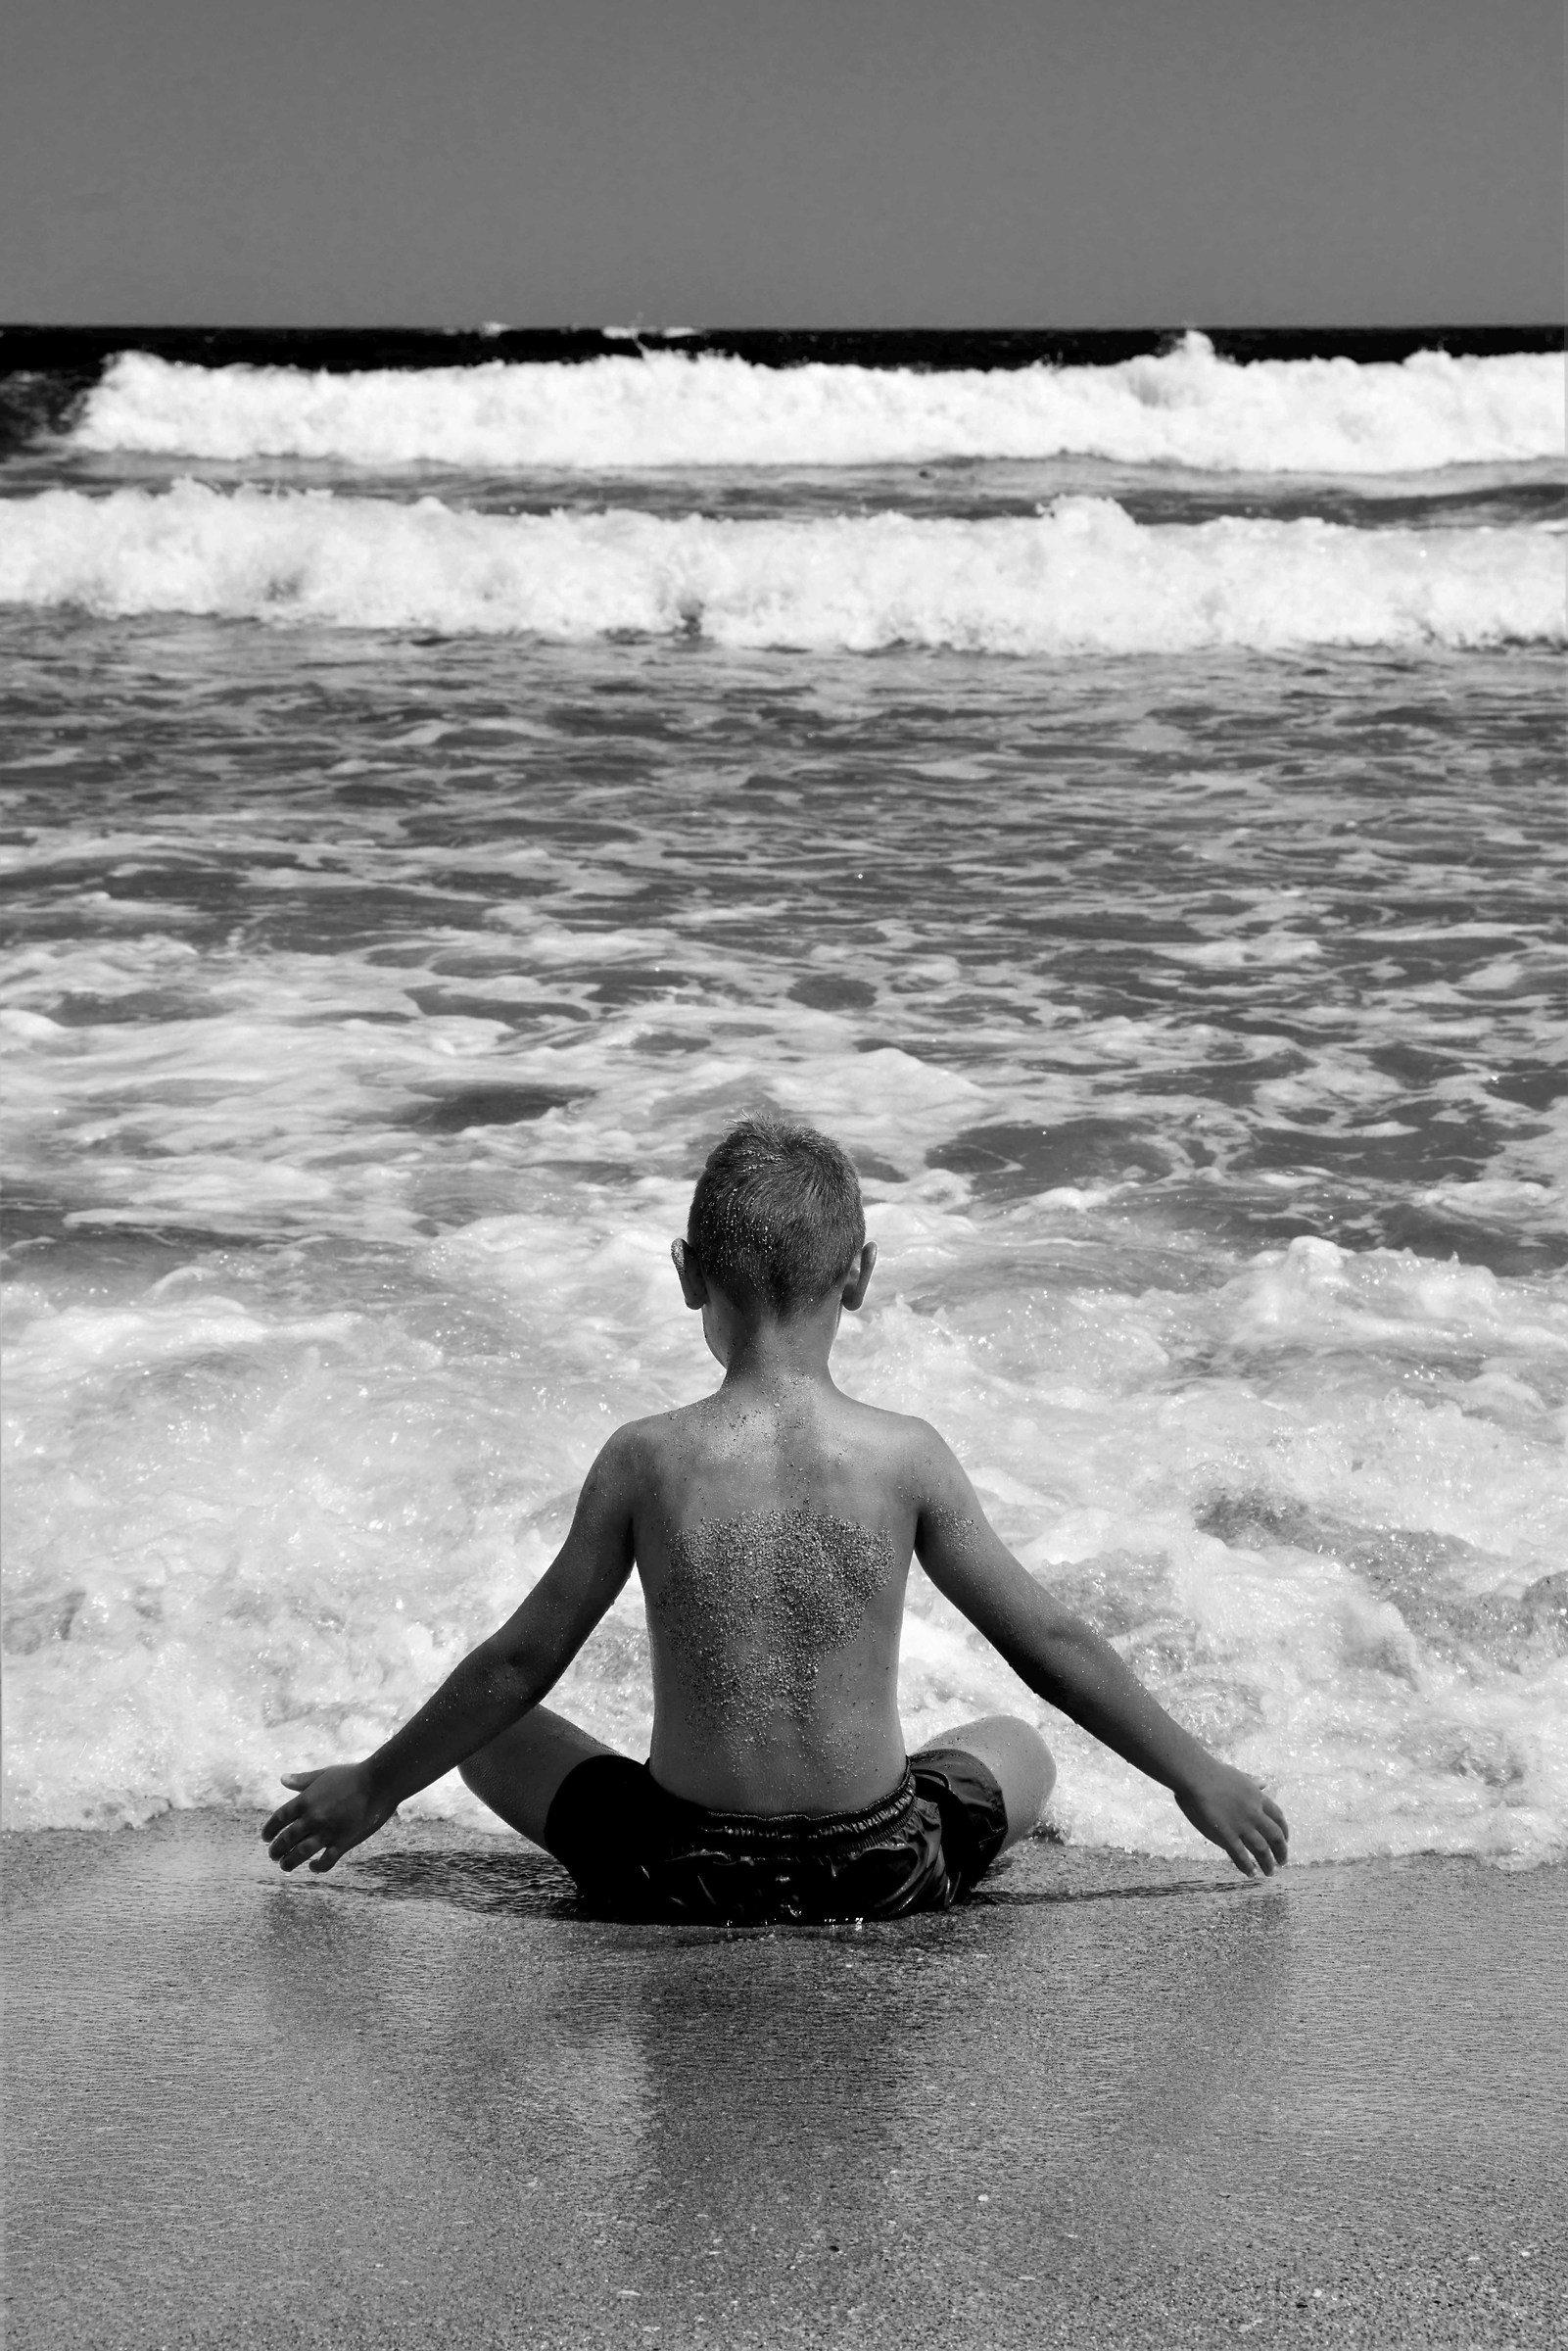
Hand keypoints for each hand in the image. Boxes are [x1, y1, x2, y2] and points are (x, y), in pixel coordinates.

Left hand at [261, 1763, 391, 1873]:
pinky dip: (318, 1867)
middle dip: (276, 1850)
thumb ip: (302, 1780)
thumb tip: (282, 1779)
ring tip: (285, 1866)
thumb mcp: (324, 1774)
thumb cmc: (352, 1775)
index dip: (269, 1831)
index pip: (278, 1819)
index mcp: (305, 1800)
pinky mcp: (343, 1842)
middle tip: (273, 1856)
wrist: (380, 1782)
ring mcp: (327, 1831)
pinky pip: (326, 1861)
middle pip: (286, 1840)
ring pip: (301, 1854)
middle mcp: (312, 1818)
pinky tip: (314, 1867)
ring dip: (289, 1863)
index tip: (265, 1838)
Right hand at [1176, 1764, 1288, 1877]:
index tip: (1286, 1840)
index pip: (1278, 1817)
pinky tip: (1251, 1873)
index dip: (1284, 1831)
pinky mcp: (1226, 1835)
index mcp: (1257, 1797)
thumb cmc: (1212, 1772)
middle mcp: (1254, 1813)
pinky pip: (1240, 1855)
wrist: (1196, 1775)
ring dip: (1267, 1863)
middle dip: (1281, 1851)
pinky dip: (1247, 1866)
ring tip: (1269, 1872)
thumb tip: (1265, 1783)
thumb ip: (1252, 1782)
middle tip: (1282, 1862)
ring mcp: (1241, 1825)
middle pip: (1275, 1836)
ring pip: (1261, 1849)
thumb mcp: (1239, 1775)